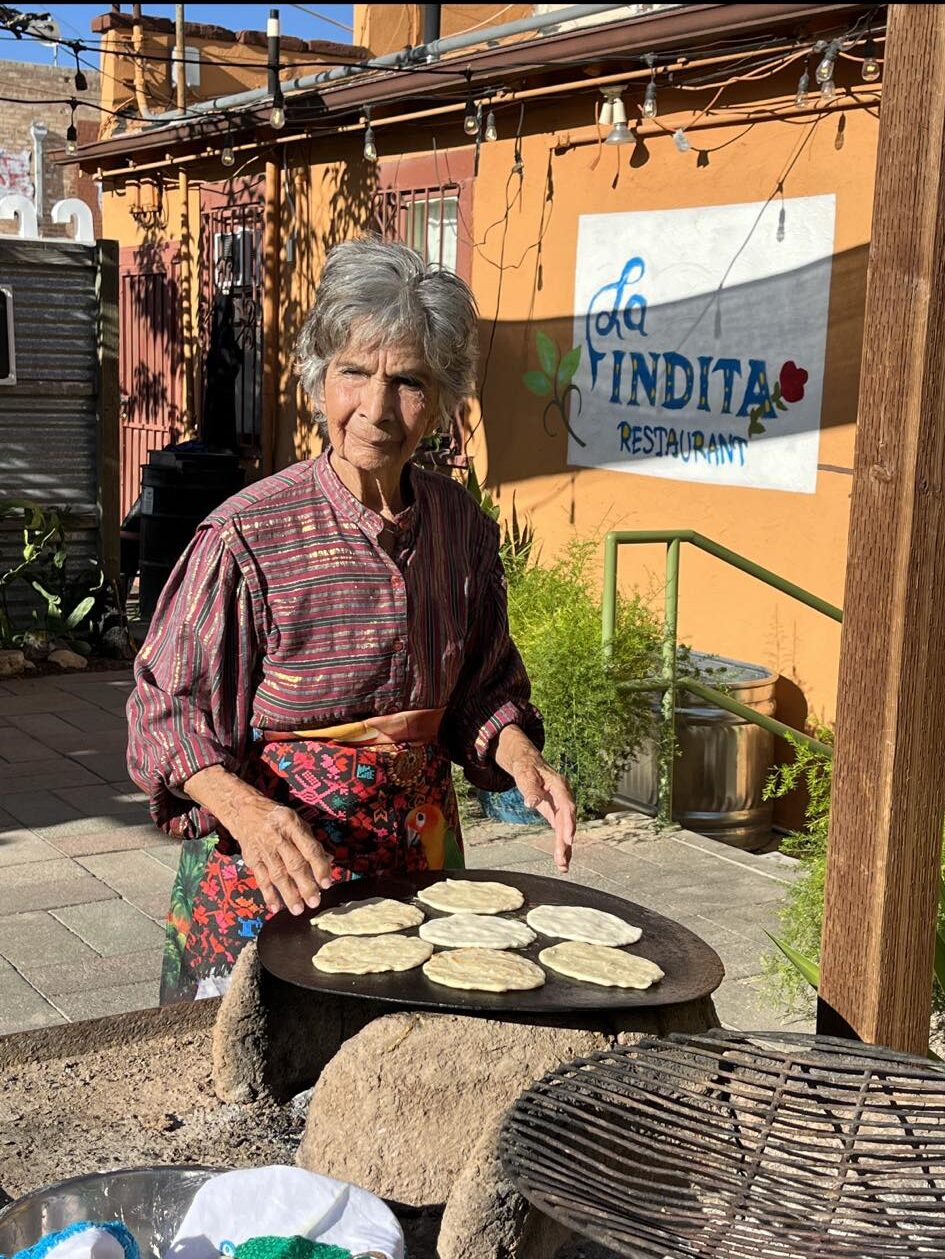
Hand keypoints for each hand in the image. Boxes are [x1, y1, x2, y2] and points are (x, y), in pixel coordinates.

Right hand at [184, 766, 332, 915]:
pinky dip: (268, 894)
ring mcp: (263, 849)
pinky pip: (261, 879)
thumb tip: (328, 861)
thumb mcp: (297, 821)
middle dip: (306, 885)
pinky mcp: (251, 858)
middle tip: (315, 902)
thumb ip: (311, 841)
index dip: (319, 867)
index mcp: (292, 824)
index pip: (309, 849)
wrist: (244, 810)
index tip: (327, 884)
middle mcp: (277, 837)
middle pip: (294, 864)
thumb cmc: (277, 817)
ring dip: (289, 894)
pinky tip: (275, 907)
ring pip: (277, 874)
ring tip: (298, 910)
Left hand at [494, 728, 575, 871]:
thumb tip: (531, 803)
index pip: (567, 806)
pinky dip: (561, 846)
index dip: (569, 823)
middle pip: (568, 822)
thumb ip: (530, 790)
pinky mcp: (557, 815)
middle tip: (562, 859)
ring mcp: (562, 807)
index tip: (567, 839)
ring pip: (566, 829)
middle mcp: (565, 798)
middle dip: (566, 842)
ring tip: (563, 866)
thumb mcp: (526, 775)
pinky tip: (562, 861)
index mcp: (560, 786)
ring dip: (565, 848)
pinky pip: (561, 831)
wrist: (529, 764)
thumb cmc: (527, 768)